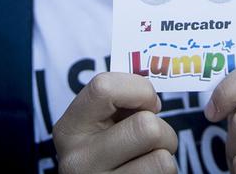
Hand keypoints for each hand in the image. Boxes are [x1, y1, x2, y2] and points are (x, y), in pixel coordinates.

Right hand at [53, 73, 177, 173]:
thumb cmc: (109, 147)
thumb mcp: (102, 122)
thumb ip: (122, 100)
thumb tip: (160, 72)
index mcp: (69, 128)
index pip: (104, 87)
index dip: (139, 89)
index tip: (148, 102)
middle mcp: (78, 160)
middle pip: (147, 127)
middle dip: (163, 130)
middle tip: (154, 139)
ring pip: (162, 159)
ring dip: (166, 156)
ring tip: (149, 159)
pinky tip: (147, 173)